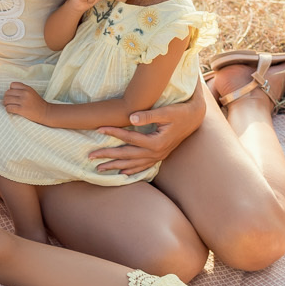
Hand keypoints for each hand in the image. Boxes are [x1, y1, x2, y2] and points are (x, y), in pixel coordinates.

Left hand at [1, 82, 47, 122]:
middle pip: (7, 92)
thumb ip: (23, 89)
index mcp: (27, 88)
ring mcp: (23, 102)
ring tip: (8, 106)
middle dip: (6, 97)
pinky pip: (9, 108)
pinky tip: (10, 110)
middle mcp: (25, 94)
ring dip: (5, 104)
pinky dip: (8, 109)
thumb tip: (9, 91)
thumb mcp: (31, 92)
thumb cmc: (37, 103)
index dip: (10, 90)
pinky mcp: (22, 110)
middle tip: (8, 102)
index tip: (13, 95)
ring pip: (7, 100)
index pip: (12, 85)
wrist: (45, 113)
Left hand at [86, 96, 202, 175]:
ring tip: (99, 169)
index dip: (113, 132)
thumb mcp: (166, 111)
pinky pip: (143, 167)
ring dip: (115, 167)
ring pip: (132, 164)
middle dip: (108, 156)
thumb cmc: (180, 112)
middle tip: (90, 157)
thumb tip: (131, 118)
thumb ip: (148, 115)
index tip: (98, 128)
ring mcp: (158, 157)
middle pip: (126, 156)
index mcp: (156, 142)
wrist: (194, 118)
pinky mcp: (159, 156)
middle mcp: (156, 153)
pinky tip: (122, 174)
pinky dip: (131, 171)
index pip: (129, 138)